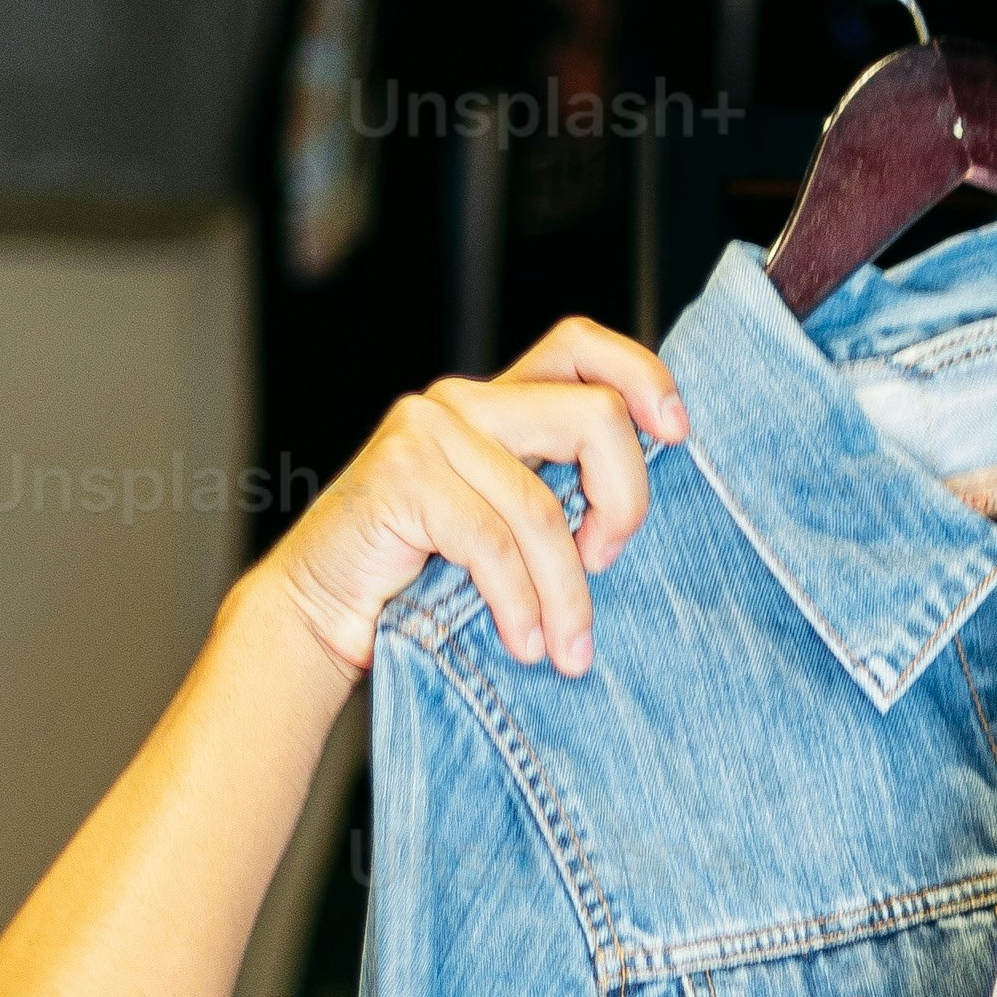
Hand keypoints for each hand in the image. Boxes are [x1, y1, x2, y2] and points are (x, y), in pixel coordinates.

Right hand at [260, 320, 689, 683]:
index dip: (642, 377)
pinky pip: (491, 542)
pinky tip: (522, 642)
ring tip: (567, 650)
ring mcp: (428, 432)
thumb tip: (635, 518)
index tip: (678, 435)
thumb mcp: (507, 530)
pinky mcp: (400, 476)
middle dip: (624, 503)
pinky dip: (518, 603)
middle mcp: (464, 402)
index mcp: (498, 404)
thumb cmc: (420, 579)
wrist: (318, 613)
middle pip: (594, 418)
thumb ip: (558, 499)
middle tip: (608, 566)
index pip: (582, 346)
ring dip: (566, 594)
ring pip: (544, 505)